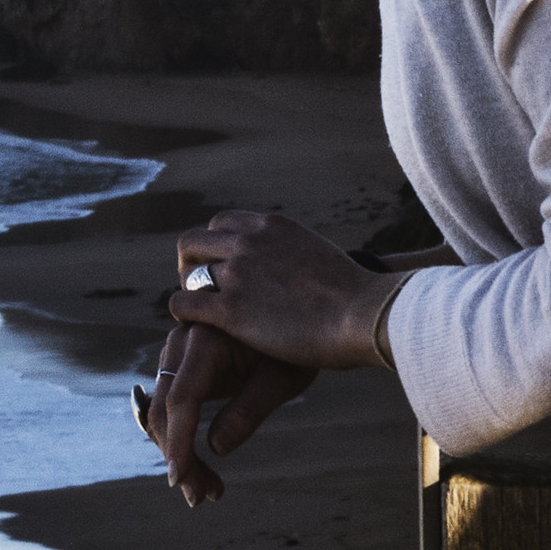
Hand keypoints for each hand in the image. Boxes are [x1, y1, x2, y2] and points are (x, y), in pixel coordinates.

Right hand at [140, 317, 320, 506]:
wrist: (303, 313)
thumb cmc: (298, 345)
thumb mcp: (281, 379)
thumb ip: (247, 411)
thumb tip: (216, 448)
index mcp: (207, 339)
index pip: (182, 399)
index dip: (178, 442)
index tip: (180, 480)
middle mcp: (183, 341)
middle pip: (165, 408)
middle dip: (179, 456)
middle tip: (203, 498)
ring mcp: (179, 350)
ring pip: (164, 408)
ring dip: (180, 450)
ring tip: (210, 488)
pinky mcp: (184, 362)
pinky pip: (173, 402)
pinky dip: (182, 434)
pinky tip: (203, 462)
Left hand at [168, 206, 400, 374]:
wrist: (368, 314)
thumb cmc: (359, 297)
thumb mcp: (320, 255)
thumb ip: (294, 255)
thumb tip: (294, 269)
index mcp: (272, 226)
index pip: (222, 223)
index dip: (215, 246)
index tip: (221, 266)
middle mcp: (249, 242)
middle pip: (195, 241)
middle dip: (192, 263)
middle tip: (200, 287)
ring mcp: (238, 273)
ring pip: (188, 272)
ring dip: (188, 289)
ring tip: (198, 310)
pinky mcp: (231, 309)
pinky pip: (184, 302)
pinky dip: (182, 312)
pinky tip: (193, 326)